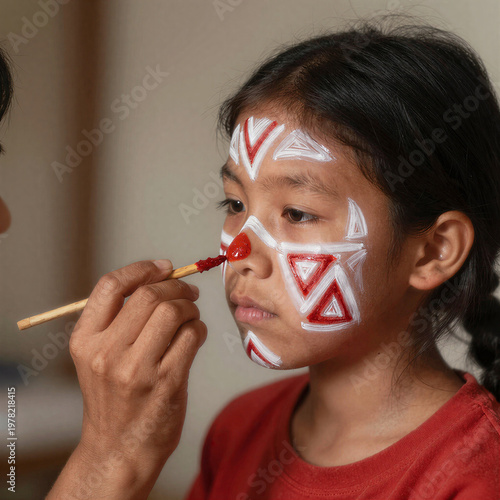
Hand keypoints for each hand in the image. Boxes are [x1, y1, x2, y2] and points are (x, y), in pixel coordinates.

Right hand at [63, 259, 205, 496]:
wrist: (120, 448)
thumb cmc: (114, 396)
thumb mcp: (98, 356)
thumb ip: (119, 319)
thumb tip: (161, 276)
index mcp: (85, 340)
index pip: (110, 286)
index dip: (141, 269)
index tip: (164, 267)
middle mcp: (106, 353)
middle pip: (148, 295)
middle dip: (176, 286)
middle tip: (188, 292)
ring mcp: (136, 369)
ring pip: (174, 311)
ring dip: (190, 307)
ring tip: (191, 315)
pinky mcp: (166, 382)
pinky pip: (192, 335)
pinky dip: (199, 328)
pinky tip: (195, 336)